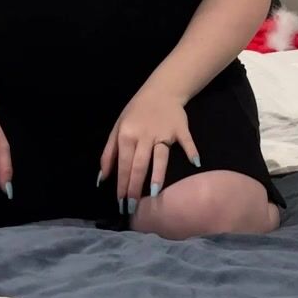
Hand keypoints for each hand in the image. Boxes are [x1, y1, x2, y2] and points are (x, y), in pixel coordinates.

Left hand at [99, 90, 199, 214]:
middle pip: (139, 164)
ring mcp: (163, 132)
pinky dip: (191, 151)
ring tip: (154, 192)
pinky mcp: (180, 129)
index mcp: (126, 134)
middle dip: (134, 187)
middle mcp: (144, 135)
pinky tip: (195, 162)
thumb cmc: (136, 113)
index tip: (120, 202)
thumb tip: (102, 178)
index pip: (123, 163)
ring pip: (160, 156)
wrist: (161, 90)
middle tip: (132, 206)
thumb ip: (109, 153)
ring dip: (157, 174)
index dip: (121, 183)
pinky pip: (186, 141)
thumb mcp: (118, 127)